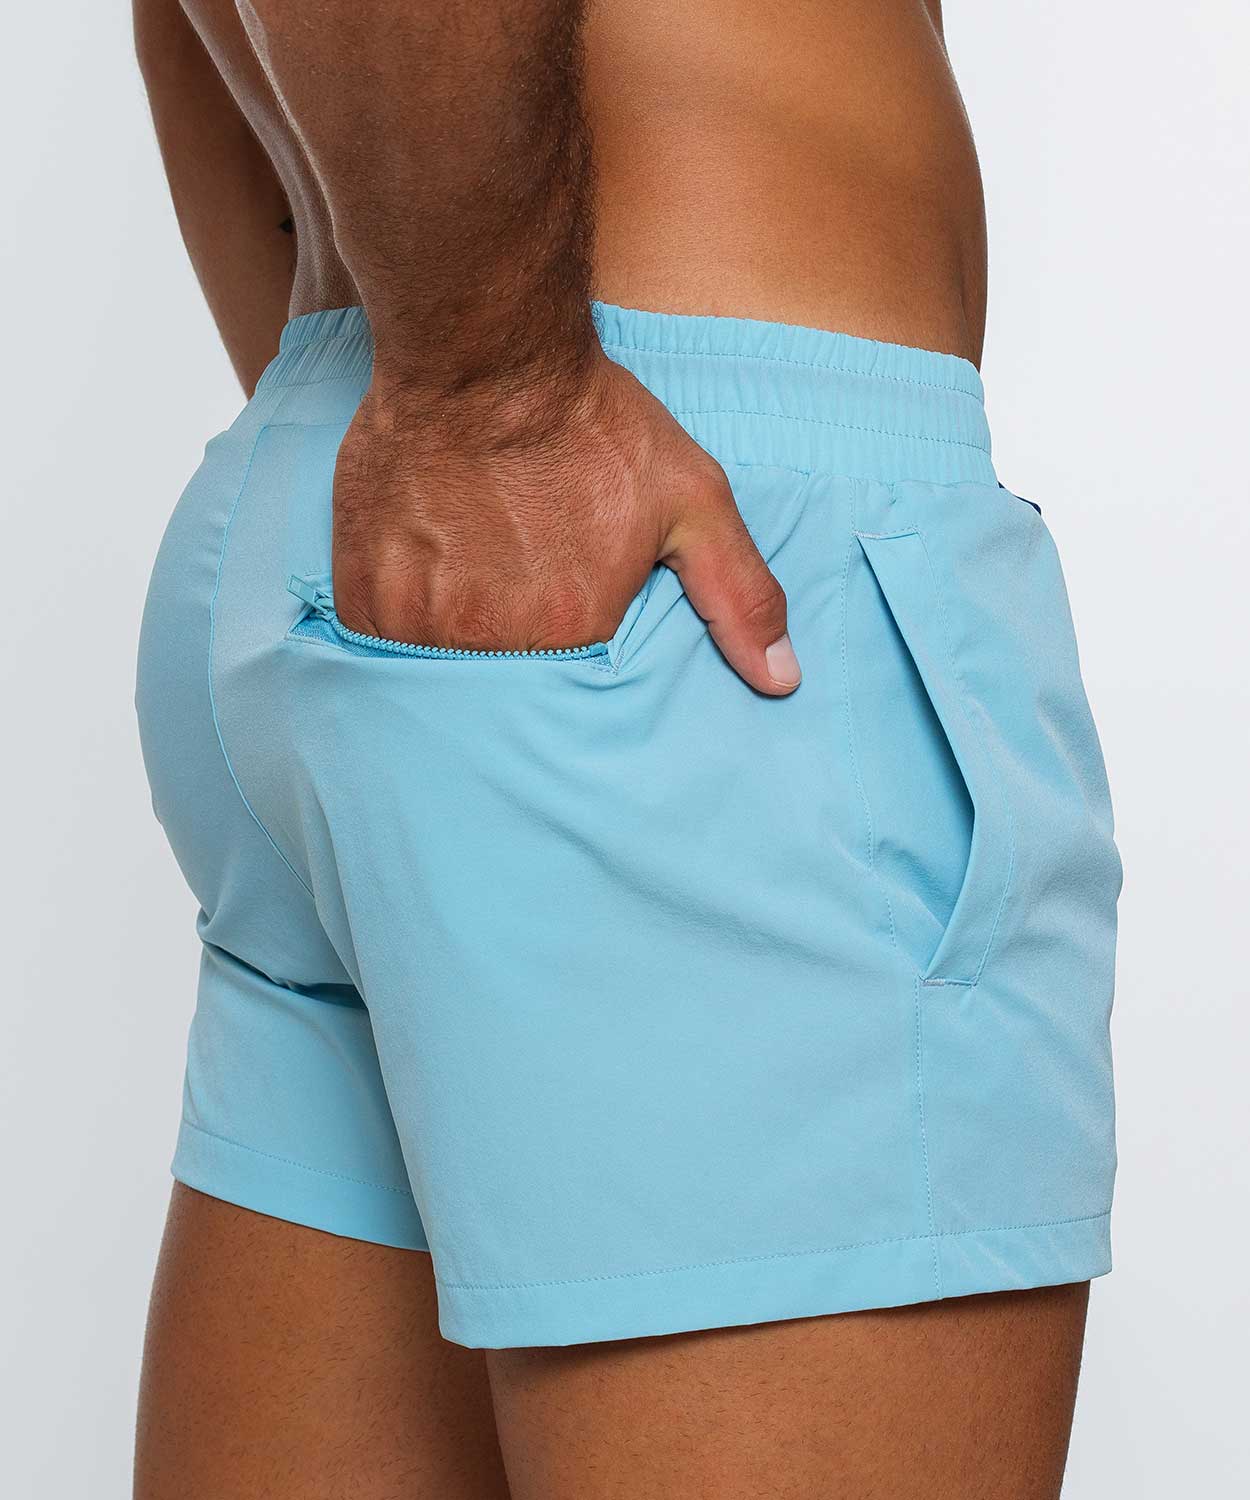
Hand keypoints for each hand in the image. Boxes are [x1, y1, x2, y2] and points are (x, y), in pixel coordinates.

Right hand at [331, 354, 800, 693]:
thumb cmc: (590, 425)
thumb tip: (782, 683)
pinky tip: (429, 576)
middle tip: (514, 590)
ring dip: (458, 641)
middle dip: (515, 649)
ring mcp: (421, 621)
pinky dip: (405, 624)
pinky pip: (384, 646)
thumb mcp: (692, 498)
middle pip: (507, 681)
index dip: (571, 649)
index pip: (575, 692)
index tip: (564, 612)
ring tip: (474, 583)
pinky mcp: (367, 596)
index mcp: (574, 632)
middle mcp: (494, 641)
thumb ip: (740, 597)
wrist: (482, 355)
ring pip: (442, 670)